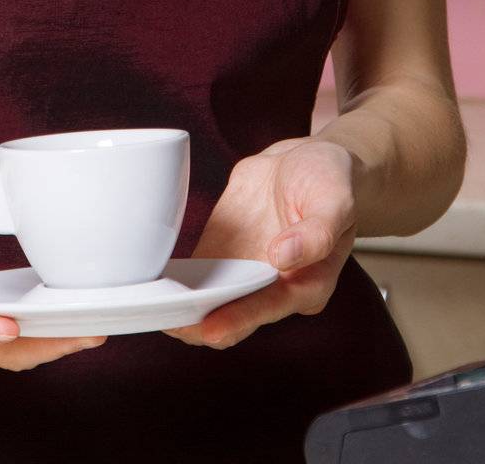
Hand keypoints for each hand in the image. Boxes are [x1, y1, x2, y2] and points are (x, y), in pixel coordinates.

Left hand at [162, 137, 357, 349]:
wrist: (308, 159)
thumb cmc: (330, 181)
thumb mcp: (335, 199)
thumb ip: (316, 232)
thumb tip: (283, 257)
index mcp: (306, 283)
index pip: (267, 308)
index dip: (236, 320)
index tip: (207, 326)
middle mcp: (273, 286)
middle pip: (232, 316)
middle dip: (199, 323)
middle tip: (166, 318)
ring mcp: (245, 271)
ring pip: (209, 302)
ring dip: (181, 307)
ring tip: (150, 305)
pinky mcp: (223, 253)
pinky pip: (197, 276)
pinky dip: (176, 283)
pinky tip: (152, 284)